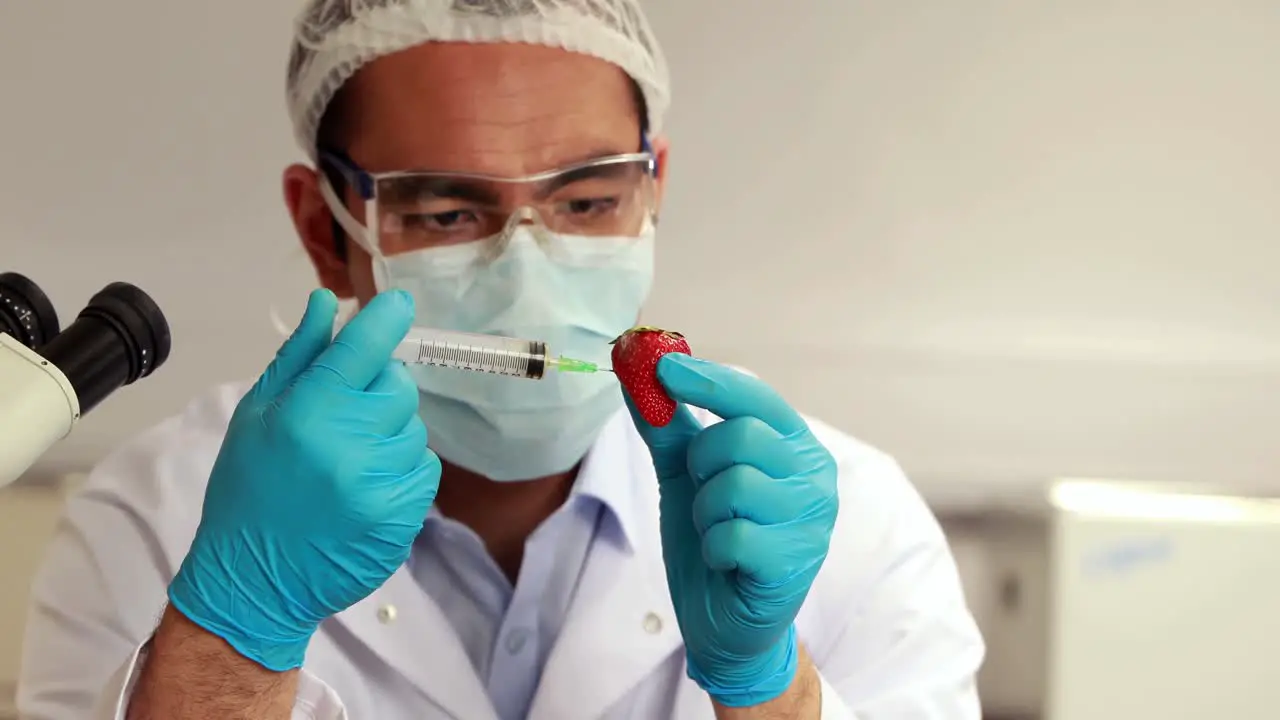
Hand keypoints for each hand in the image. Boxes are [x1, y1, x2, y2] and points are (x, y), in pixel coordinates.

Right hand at [168, 289, 440, 671]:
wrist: (254, 581)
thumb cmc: (248, 491)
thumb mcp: (255, 415)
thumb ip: (298, 356)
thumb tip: (327, 303)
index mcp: (308, 413)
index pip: (365, 346)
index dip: (387, 318)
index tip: (399, 306)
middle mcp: (351, 445)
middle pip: (399, 386)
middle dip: (379, 388)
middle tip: (345, 412)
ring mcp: (382, 484)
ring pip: (413, 427)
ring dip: (389, 432)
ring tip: (348, 458)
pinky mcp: (404, 517)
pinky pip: (424, 468)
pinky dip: (402, 468)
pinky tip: (365, 484)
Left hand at [626, 354, 838, 707]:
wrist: (725, 624)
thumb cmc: (715, 541)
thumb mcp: (685, 476)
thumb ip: (667, 425)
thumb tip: (634, 368)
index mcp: (795, 446)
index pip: (755, 397)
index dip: (707, 380)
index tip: (662, 367)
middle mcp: (815, 476)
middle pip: (741, 437)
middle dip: (701, 465)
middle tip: (703, 494)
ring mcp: (812, 521)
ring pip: (734, 486)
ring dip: (705, 513)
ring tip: (718, 532)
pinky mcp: (795, 563)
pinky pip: (732, 535)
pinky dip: (713, 548)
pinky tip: (726, 563)